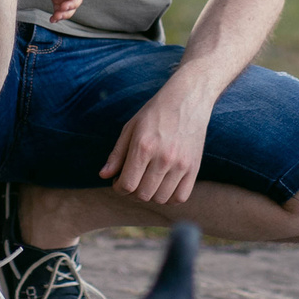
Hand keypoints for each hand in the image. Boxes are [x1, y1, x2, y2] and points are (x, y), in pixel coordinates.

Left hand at [99, 79, 210, 205]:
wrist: (188, 100)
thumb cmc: (155, 113)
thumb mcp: (130, 127)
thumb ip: (117, 154)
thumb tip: (103, 175)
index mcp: (143, 146)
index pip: (127, 185)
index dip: (118, 188)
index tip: (119, 181)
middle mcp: (163, 158)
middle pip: (142, 194)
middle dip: (132, 192)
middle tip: (132, 181)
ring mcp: (181, 164)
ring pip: (160, 199)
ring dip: (150, 195)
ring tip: (147, 182)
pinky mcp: (194, 168)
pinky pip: (180, 197)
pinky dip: (169, 198)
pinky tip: (163, 186)